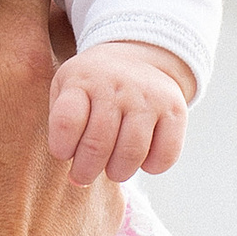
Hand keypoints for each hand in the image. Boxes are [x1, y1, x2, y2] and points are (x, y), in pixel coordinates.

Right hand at [0, 0, 121, 235]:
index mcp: (17, 57)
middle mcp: (71, 93)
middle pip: (44, 23)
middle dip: (2, 16)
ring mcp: (95, 151)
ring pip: (64, 88)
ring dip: (27, 82)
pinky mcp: (103, 202)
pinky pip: (77, 147)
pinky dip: (46, 143)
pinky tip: (5, 167)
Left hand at [48, 40, 191, 184]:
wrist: (134, 59)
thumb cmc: (91, 88)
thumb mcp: (65, 90)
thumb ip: (61, 128)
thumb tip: (74, 176)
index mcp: (82, 80)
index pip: (66, 122)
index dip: (61, 148)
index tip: (63, 153)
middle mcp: (116, 85)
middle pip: (97, 144)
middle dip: (86, 171)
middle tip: (84, 176)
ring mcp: (148, 96)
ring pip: (132, 153)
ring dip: (118, 172)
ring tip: (112, 170)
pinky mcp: (175, 109)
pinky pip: (166, 154)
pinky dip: (152, 167)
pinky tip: (141, 160)